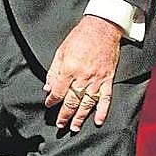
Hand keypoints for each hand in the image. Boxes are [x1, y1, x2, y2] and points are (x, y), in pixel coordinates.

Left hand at [43, 15, 121, 131]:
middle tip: (60, 124)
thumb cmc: (80, 37)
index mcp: (70, 69)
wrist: (102, 28)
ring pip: (88, 103)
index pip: (59, 91)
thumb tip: (47, 87)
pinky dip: (103, 110)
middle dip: (65, 114)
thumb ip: (54, 71)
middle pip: (72, 101)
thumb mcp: (61, 51)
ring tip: (75, 127)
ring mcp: (97, 79)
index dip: (52, 100)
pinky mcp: (108, 78)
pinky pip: (106, 98)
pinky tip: (98, 120)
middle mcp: (83, 76)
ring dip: (80, 117)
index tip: (49, 105)